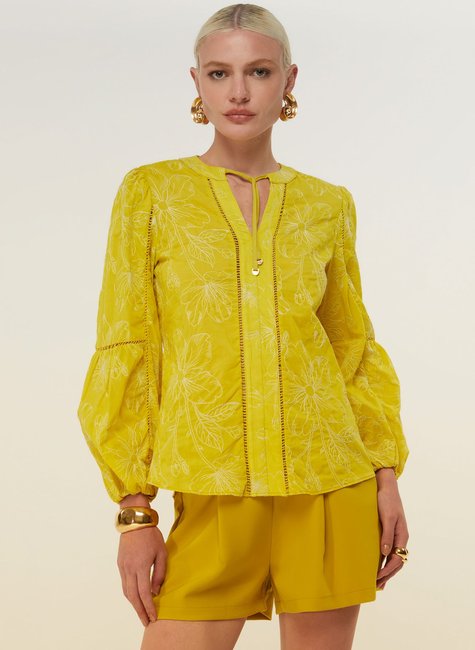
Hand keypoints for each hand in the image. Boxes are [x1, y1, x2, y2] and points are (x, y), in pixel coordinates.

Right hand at [117, 525, 167, 625]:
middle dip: (140, 611)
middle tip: (146, 622)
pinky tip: (135, 597)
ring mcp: (123, 567)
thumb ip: (160, 573)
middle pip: (133, 597)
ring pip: (126, 591)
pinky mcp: (120, 564)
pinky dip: (129, 593)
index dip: (149, 607)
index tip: (153, 617)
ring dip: (133, 604)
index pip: (144, 593)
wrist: (135, 520)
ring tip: (141, 612)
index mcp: (141, 566)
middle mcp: (129, 569)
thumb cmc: (151, 535)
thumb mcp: (162, 552)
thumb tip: (156, 591)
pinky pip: (124, 583)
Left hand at [375, 469, 408, 590]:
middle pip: (396, 562)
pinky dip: (384, 561)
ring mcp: (395, 535)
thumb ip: (387, 535)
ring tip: (377, 582)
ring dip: (386, 570)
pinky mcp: (388, 531)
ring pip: (393, 558)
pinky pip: (388, 550)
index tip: (377, 578)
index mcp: (402, 535)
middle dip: (387, 575)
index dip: (387, 570)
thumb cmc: (386, 500)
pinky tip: (377, 565)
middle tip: (376, 586)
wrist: (385, 486)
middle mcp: (400, 538)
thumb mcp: (387, 517)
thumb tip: (385, 554)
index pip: (397, 559)